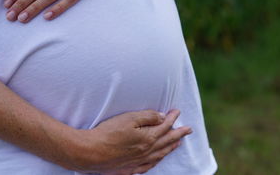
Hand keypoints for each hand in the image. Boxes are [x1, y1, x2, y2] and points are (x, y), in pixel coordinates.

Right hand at [69, 109, 191, 173]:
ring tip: (178, 143)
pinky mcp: (130, 168)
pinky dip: (157, 160)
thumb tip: (162, 117)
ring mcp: (139, 161)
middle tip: (189, 129)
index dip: (172, 118)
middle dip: (178, 134)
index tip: (177, 111)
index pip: (164, 126)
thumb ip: (147, 117)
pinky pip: (150, 165)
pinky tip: (158, 159)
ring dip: (170, 147)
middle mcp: (147, 151)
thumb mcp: (129, 118)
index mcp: (148, 138)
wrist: (90, 152)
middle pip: (166, 141)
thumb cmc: (108, 133)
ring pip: (160, 154)